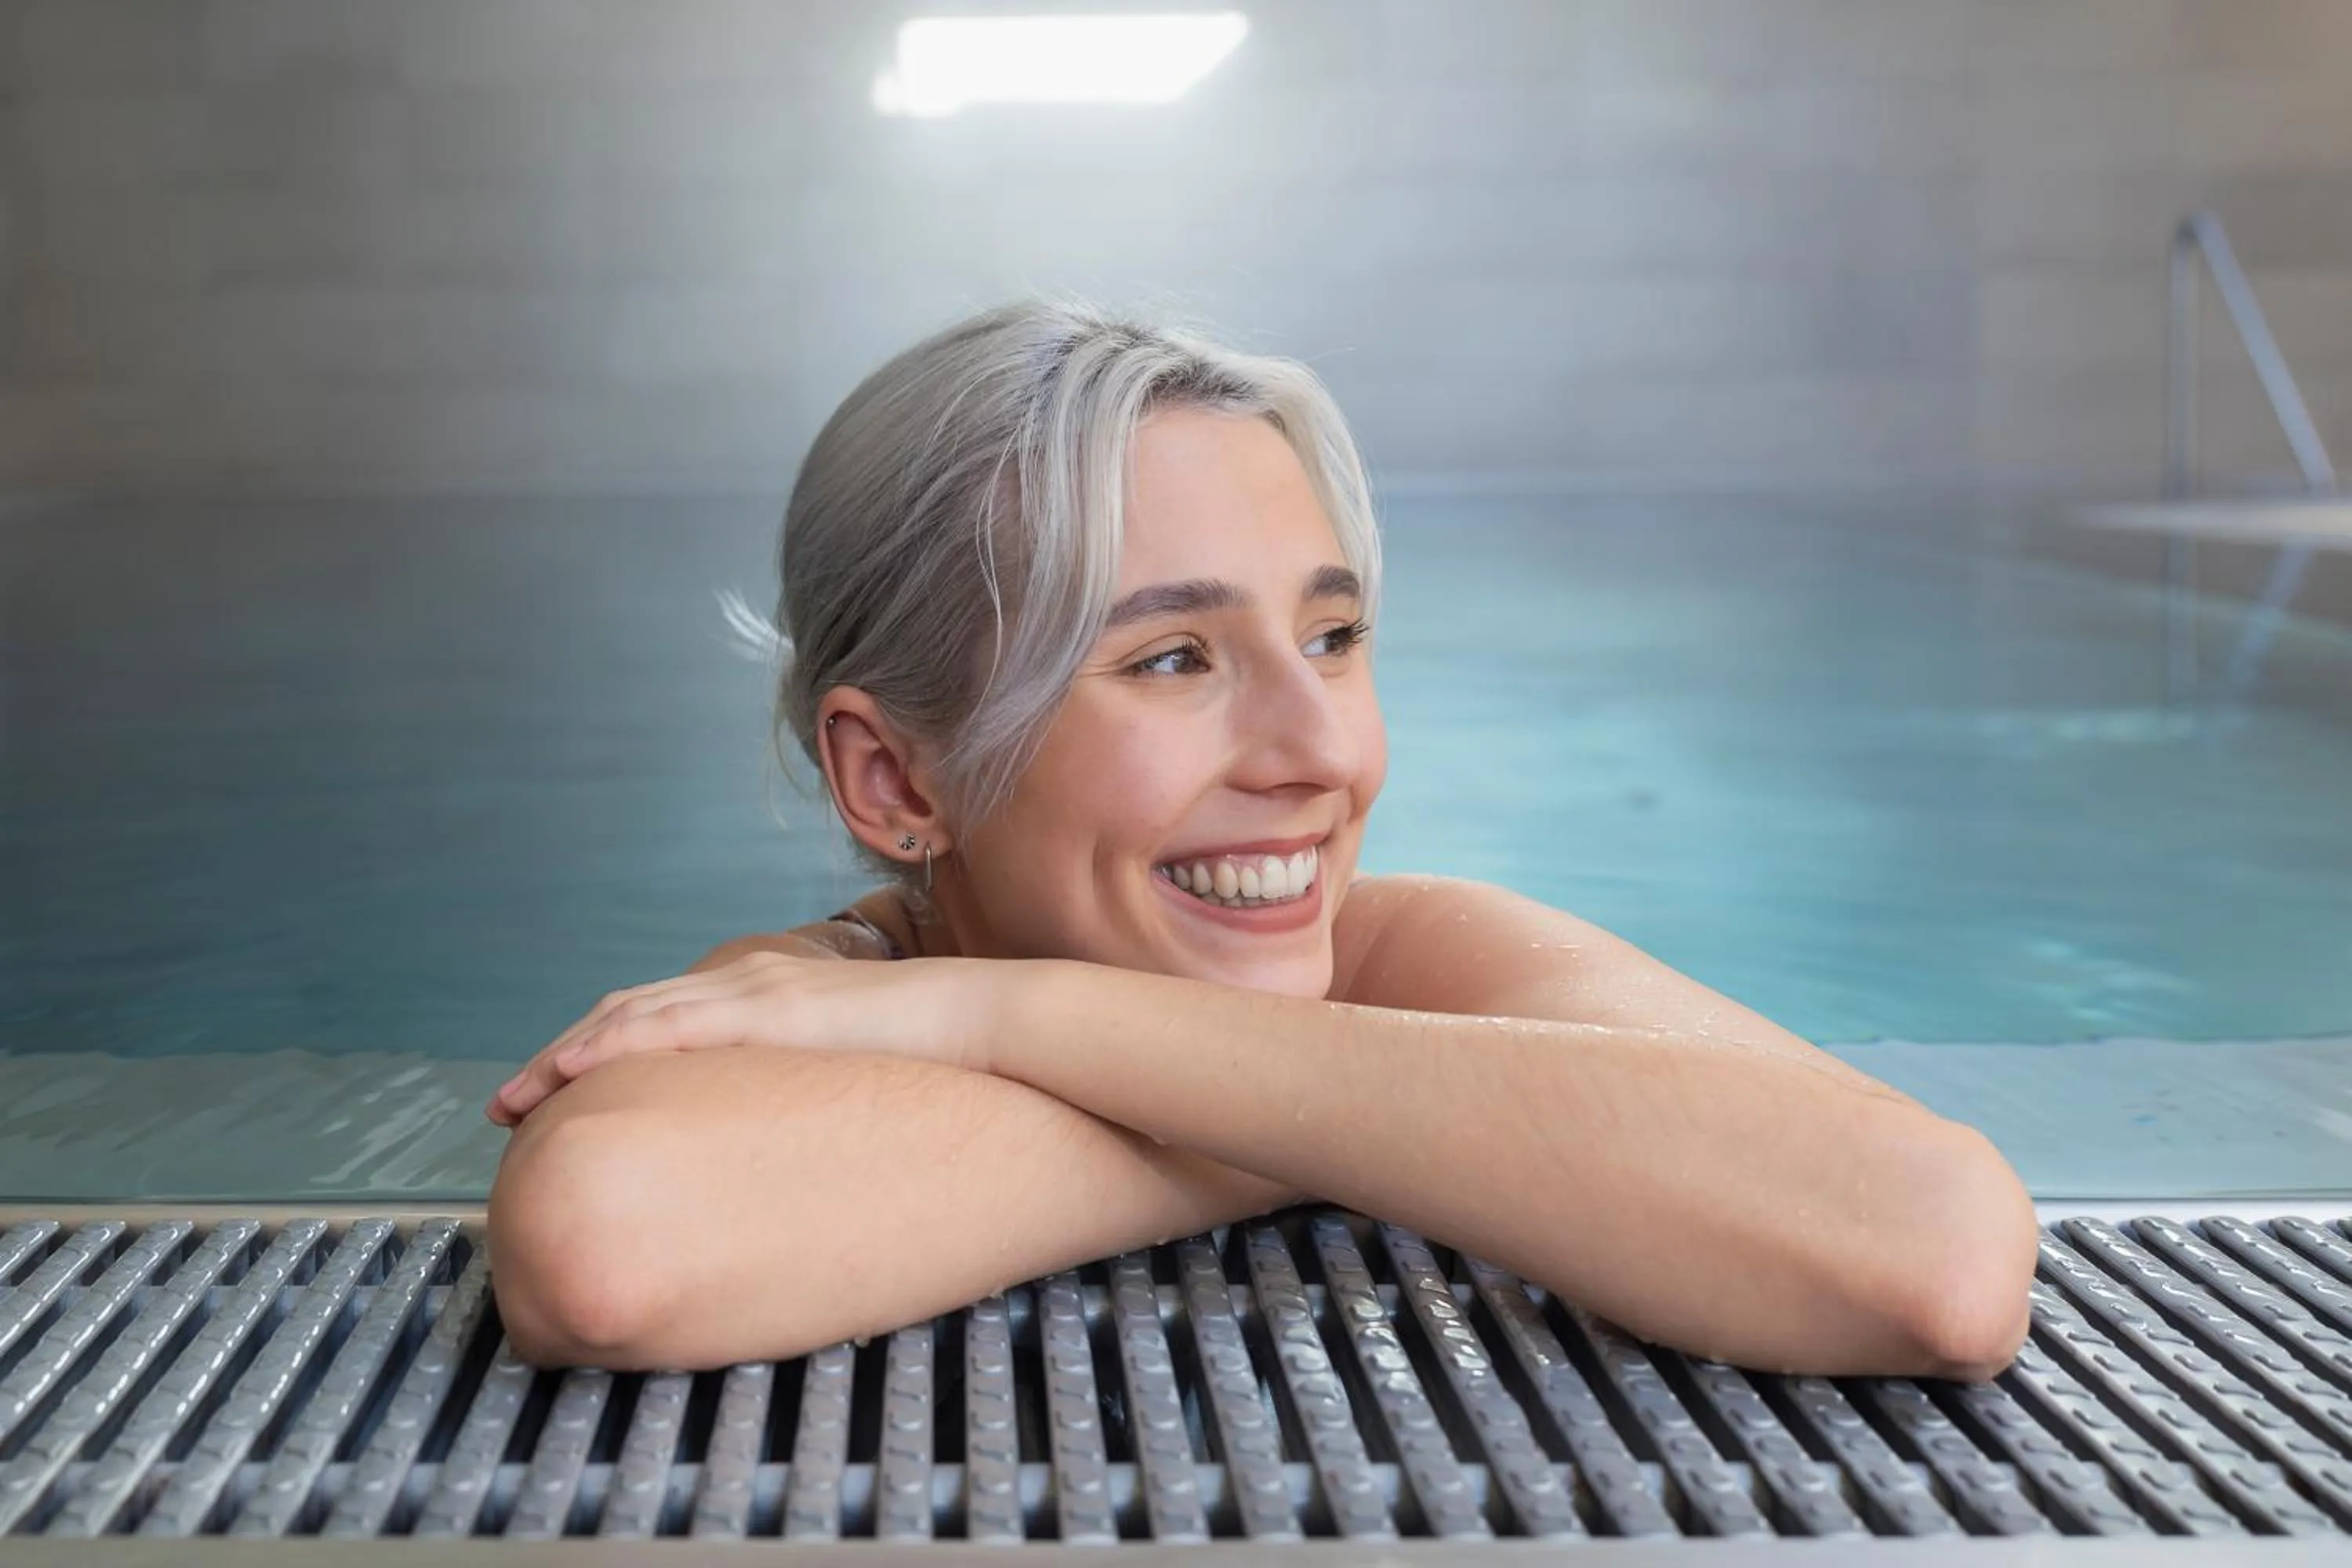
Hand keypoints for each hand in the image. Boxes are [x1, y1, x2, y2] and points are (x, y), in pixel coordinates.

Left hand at [484, 951, 998, 1126]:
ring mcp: (758, 991)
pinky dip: (611, 1044)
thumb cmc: (939, 1055)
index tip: (556, 1091)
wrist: (989, 1021)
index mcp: (769, 993)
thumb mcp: (856, 1071)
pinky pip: (671, 1026)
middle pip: (628, 1012)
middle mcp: (751, 980)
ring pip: (632, 1014)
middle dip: (562, 1058)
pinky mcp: (771, 1011)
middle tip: (509, 1104)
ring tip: (516, 1098)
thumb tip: (784, 1147)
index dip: (602, 1051)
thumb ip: (810, 1093)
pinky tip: (572, 1068)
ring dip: (566, 1055)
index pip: (664, 1017)